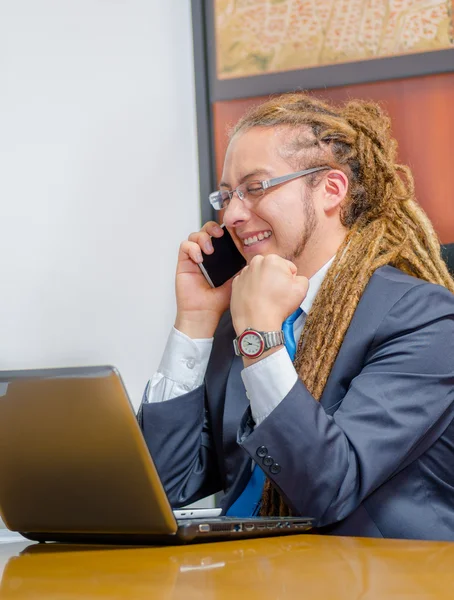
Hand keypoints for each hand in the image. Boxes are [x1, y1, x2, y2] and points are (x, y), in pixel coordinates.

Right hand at [175, 222, 233, 337]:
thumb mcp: (236, 279)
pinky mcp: (184, 263)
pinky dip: (192, 248)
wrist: (205, 313)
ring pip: (194, 235)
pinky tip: (199, 259)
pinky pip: (185, 246)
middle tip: (219, 235)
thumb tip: (253, 253)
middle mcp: (206, 255)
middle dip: (212, 228)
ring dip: (202, 238)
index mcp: (219, 257)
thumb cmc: (218, 301)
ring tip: (209, 250)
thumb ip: (241, 265)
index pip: (220, 236)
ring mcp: (194, 258)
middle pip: (206, 230)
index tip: (232, 232)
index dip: (225, 230)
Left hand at [230, 254, 308, 335]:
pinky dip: (252, 290)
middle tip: (276, 294)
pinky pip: (247, 284)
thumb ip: (301, 278)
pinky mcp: (235, 284)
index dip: (290, 280)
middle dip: (275, 278)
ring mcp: (243, 273)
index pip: (287, 267)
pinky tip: (256, 300)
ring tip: (266, 298)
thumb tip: (296, 278)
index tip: (285, 290)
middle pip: (272, 269)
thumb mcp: (301, 290)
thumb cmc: (278, 306)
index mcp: (272, 260)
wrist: (257, 323)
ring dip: (263, 283)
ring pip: (259, 276)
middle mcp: (255, 263)